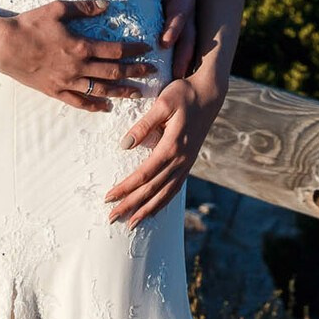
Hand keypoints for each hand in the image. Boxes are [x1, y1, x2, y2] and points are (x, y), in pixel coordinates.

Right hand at [0, 0, 154, 110]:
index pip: (115, 50)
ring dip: (121, 92)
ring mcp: (66, 82)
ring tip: (138, 93)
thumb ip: (84, 8)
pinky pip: (78, 102)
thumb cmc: (30, 24)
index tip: (148, 49)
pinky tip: (106, 108)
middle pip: (114, 72)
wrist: (4, 46)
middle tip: (153, 72)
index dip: (134, 50)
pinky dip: (94, 106)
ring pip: (100, 90)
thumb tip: (107, 5)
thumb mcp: (57, 9)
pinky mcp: (55, 91)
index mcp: (81, 46)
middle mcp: (77, 67)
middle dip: (136, 72)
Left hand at [105, 74, 223, 227]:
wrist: (210, 94)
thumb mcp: (162, 104)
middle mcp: (181, 159)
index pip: (144, 174)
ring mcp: (187, 163)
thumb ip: (143, 126)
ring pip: (165, 193)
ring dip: (147, 209)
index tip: (108, 198)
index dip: (125, 188)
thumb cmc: (184, 95)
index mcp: (172, 146)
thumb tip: (124, 145)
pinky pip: (175, 188)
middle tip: (112, 218)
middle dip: (131, 205)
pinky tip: (153, 209)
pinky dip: (163, 201)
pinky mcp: (189, 162)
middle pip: (152, 189)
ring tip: (132, 223)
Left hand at [138, 0, 197, 78]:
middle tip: (175, 74)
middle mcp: (187, 14)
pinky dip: (174, 65)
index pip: (180, 15)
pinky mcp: (177, 35)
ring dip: (181, 65)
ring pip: (186, 48)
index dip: (174, 29)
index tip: (164, 43)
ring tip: (173, 83)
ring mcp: (184, 26)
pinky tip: (167, 81)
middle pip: (188, 38)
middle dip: (183, 56)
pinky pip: (178, 51)